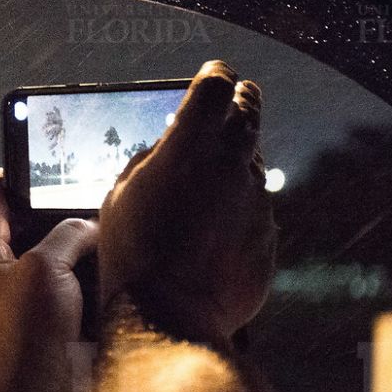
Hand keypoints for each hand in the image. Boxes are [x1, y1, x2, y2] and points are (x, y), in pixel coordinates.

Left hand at [0, 169, 97, 391]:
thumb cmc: (28, 332)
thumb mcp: (42, 268)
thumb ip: (65, 235)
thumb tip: (89, 226)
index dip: (10, 180)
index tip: (31, 158)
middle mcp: (5, 279)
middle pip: (30, 231)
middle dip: (57, 211)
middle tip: (85, 186)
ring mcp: (33, 301)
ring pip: (59, 259)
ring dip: (82, 244)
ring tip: (110, 215)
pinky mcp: (61, 322)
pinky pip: (79, 287)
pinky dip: (96, 273)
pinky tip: (118, 256)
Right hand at [98, 60, 275, 344]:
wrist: (168, 315)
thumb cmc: (132, 252)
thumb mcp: (123, 192)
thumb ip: (153, 158)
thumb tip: (171, 147)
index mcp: (191, 142)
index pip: (217, 83)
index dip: (214, 76)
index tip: (212, 77)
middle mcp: (233, 162)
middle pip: (250, 110)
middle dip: (239, 103)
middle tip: (230, 103)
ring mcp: (258, 199)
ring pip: (253, 164)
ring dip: (235, 166)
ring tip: (204, 192)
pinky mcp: (268, 234)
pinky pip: (255, 211)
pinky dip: (237, 214)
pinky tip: (210, 237)